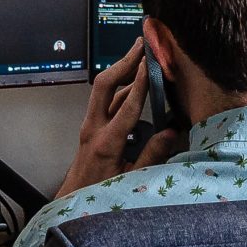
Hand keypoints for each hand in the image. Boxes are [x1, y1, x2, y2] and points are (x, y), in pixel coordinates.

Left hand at [55, 42, 152, 199]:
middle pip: (105, 85)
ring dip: (122, 71)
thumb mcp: (132, 181)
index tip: (151, 61)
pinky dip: (121, 87)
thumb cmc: (102, 196)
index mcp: (106, 143)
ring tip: (140, 54)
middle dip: (123, 62)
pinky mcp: (92, 128)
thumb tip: (172, 131)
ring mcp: (90, 126)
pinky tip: (134, 82)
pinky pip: (106, 101)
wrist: (73, 202)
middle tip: (141, 44)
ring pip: (104, 91)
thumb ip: (152, 155)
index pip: (127, 105)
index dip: (141, 81)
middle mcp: (94, 129)